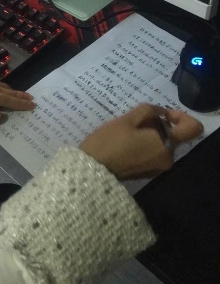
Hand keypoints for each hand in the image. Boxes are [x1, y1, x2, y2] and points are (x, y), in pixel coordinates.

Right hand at [79, 103, 203, 178]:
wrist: (90, 171)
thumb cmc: (109, 142)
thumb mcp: (127, 119)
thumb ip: (149, 110)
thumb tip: (160, 113)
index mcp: (166, 144)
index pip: (193, 128)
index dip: (180, 116)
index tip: (161, 114)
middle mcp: (167, 158)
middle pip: (173, 134)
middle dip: (157, 124)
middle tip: (133, 121)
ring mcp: (157, 167)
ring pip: (162, 143)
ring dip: (149, 134)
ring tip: (126, 132)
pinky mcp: (146, 172)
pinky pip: (153, 153)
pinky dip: (144, 145)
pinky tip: (124, 144)